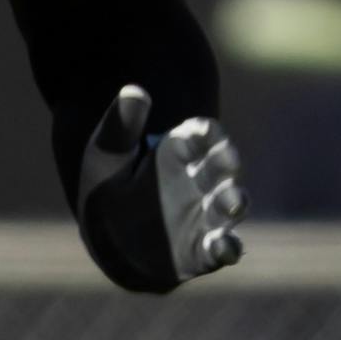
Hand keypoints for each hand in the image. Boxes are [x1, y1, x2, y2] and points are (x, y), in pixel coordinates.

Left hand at [75, 84, 246, 291]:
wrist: (108, 239)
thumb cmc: (108, 190)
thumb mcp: (106, 155)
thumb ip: (121, 126)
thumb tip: (134, 91)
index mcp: (180, 152)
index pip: (202, 135)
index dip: (205, 133)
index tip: (202, 131)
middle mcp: (201, 181)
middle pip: (222, 168)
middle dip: (226, 164)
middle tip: (228, 161)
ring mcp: (207, 215)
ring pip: (229, 205)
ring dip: (233, 202)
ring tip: (233, 202)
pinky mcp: (204, 248)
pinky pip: (221, 248)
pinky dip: (227, 249)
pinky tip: (225, 247)